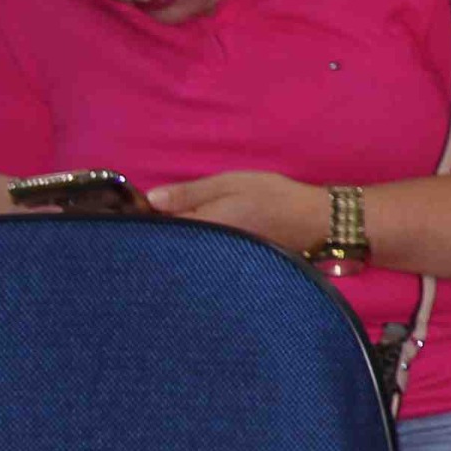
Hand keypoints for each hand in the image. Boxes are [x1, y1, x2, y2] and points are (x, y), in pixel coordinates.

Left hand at [140, 171, 328, 254]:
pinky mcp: (225, 267)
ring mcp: (214, 262)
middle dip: (157, 233)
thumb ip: (190, 192)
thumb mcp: (232, 183)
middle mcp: (203, 252)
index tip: (136, 207)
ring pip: (181, 253)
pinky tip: (194, 240)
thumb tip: (150, 199)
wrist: (315, 222)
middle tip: (154, 215)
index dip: (145, 218)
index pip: (159, 228)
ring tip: (171, 228)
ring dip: (173, 242)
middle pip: (167, 246)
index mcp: (202, 227)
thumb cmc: (273, 197)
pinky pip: (197, 259)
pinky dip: (190, 250)